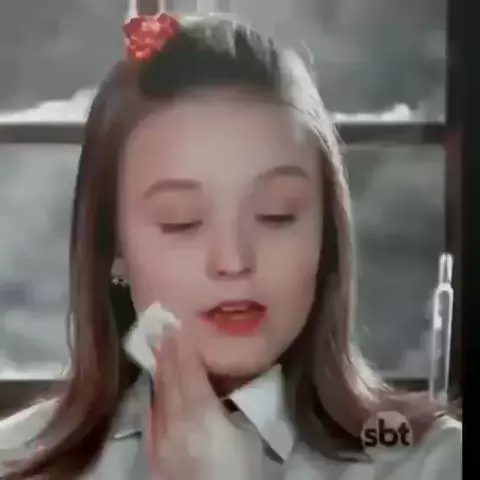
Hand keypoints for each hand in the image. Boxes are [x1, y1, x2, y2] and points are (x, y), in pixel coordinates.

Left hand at [147, 327, 263, 479]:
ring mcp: (161, 437)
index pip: (187, 371)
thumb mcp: (245, 437)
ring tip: (158, 347)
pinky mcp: (155, 451)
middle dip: (166, 352)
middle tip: (162, 327)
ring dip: (159, 369)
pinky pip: (153, 413)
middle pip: (169, 379)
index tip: (177, 325)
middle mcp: (175, 421)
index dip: (182, 347)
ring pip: (158, 394)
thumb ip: (230, 407)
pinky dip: (155, 393)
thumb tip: (221, 387)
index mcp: (200, 414)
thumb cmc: (238, 474)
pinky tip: (155, 386)